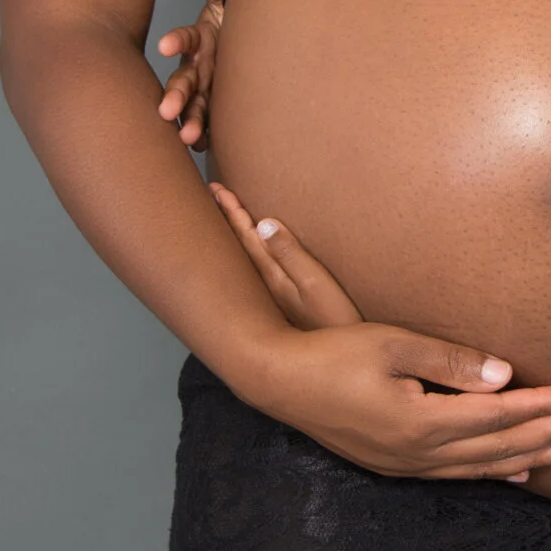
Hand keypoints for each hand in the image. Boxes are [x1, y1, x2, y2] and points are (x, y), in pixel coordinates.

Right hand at [156, 0, 223, 147]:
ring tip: (188, 138)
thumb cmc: (235, 18)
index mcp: (201, 39)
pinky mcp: (216, 104)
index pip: (185, 38)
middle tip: (165, 111)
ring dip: (189, 121)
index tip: (164, 47)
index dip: (175, 41)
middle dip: (174, 95)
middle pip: (183, 80)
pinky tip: (203, 146)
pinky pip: (209, 121)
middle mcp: (198, 65)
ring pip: (193, 105)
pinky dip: (205, 133)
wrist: (256, 40)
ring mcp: (206, 87)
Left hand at [209, 181, 364, 328]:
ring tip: (222, 218)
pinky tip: (252, 253)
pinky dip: (249, 253)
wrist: (340, 361)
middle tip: (210, 195)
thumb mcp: (316, 284)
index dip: (232, 212)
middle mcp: (267, 287)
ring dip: (235, 236)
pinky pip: (257, 270)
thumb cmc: (334, 321)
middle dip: (226, 219)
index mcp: (272, 277)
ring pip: (246, 259)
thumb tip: (263, 223)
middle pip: (240, 247)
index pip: (246, 237)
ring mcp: (274, 298)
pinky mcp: (285, 306)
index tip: (216, 189)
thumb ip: (291, 254)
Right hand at [212, 186, 550, 482]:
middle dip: (547, 438)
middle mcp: (415, 453)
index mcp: (418, 423)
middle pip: (496, 449)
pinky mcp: (393, 464)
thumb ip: (450, 360)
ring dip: (525, 460)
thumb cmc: (332, 354)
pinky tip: (514, 471)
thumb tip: (504, 375)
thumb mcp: (392, 344)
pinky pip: (454, 475)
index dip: (538, 408)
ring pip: (479, 468)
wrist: (277, 382)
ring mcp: (403, 464)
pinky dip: (490, 473)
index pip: (494, 417)